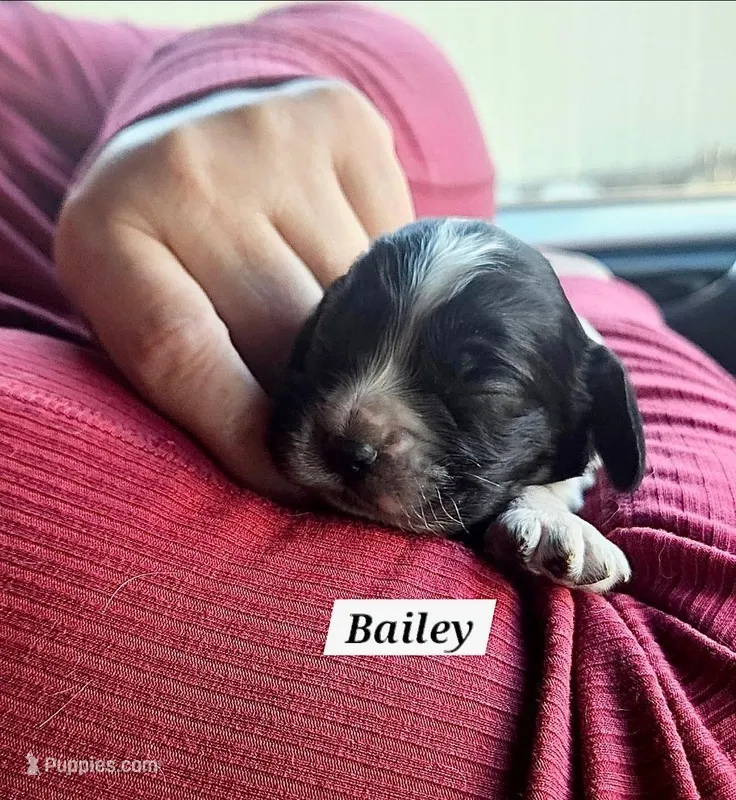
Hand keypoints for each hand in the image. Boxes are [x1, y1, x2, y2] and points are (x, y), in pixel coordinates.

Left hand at [55, 80, 414, 501]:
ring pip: (354, 290)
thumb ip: (195, 381)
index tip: (297, 479)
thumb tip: (302, 467)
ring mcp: (269, 134)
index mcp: (107, 235)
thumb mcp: (145, 316)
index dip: (248, 430)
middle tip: (345, 426)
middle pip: (285, 327)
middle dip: (322, 391)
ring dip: (363, 335)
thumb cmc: (168, 254)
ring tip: (349, 338)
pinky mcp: (342, 119)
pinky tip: (358, 272)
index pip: (182, 352)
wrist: (195, 138)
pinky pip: (396, 237)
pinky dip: (389, 278)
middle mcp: (184, 170)